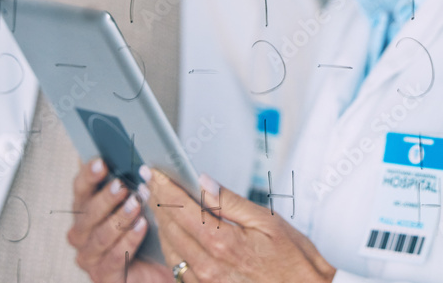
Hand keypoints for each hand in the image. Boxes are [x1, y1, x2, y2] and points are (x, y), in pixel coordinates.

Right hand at [67, 158, 169, 282]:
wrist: (159, 266)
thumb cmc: (147, 229)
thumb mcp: (140, 200)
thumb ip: (131, 180)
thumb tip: (134, 156)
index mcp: (86, 208)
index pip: (80, 188)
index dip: (88, 174)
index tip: (101, 162)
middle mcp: (82, 232)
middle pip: (87, 212)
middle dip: (106, 198)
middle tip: (122, 186)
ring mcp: (90, 256)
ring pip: (100, 235)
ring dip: (119, 218)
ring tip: (136, 204)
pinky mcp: (103, 276)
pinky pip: (113, 258)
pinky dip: (128, 240)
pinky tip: (142, 227)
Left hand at [148, 170, 335, 282]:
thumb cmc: (293, 261)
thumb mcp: (267, 221)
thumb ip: (230, 201)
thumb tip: (202, 181)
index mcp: (224, 243)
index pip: (183, 208)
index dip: (165, 187)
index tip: (154, 172)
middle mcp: (209, 267)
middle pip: (170, 228)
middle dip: (157, 201)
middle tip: (149, 182)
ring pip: (170, 249)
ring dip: (161, 224)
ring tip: (155, 202)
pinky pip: (178, 269)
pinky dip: (171, 246)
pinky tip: (171, 233)